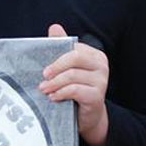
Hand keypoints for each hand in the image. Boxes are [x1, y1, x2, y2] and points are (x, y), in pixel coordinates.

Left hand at [40, 23, 109, 145]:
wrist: (87, 117)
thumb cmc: (75, 90)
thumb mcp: (67, 68)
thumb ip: (61, 48)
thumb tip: (54, 27)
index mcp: (94, 55)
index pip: (73, 49)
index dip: (56, 57)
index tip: (43, 68)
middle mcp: (101, 65)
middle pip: (74, 57)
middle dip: (55, 67)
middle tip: (43, 76)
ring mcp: (101, 81)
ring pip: (72, 75)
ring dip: (54, 83)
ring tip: (44, 89)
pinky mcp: (97, 96)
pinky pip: (75, 90)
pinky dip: (61, 93)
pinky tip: (53, 97)